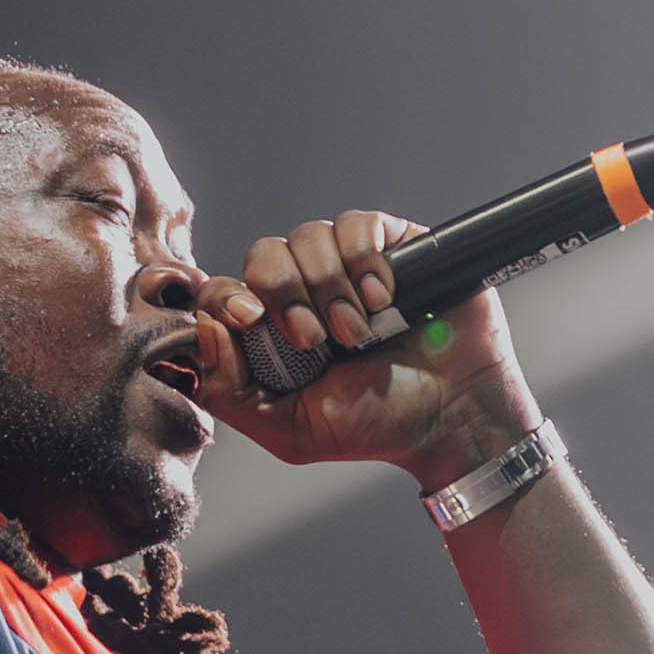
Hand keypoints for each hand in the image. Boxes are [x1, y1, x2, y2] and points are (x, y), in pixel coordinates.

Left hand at [189, 209, 542, 482]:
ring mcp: (350, 266)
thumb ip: (227, 391)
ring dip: (330, 288)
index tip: (249, 321)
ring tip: (360, 331)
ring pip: (309, 235)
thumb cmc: (375, 427)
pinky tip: (383, 298)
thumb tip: (201, 328)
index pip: (227, 289)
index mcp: (274, 329)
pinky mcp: (394, 246)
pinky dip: (364, 260)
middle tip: (316, 338)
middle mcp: (307, 291)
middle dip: (284, 294)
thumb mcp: (287, 429)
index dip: (227, 298)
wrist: (451, 419)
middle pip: (264, 254)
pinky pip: (358, 224)